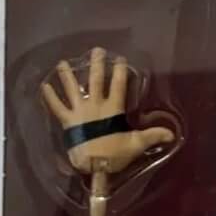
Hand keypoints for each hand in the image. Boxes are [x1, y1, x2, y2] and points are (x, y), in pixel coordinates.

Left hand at [41, 48, 174, 215]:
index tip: (120, 58)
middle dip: (97, 64)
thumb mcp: (136, 144)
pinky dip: (49, 97)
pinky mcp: (67, 121)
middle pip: (96, 80)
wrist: (94, 165)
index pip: (118, 85)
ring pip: (72, 89)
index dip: (120, 71)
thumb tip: (172, 134)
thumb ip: (152, 136)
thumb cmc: (115, 154)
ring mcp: (79, 112)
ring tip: (62, 63)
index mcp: (112, 109)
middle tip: (96, 50)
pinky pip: (56, 107)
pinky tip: (44, 86)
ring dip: (67, 75)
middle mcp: (95, 105)